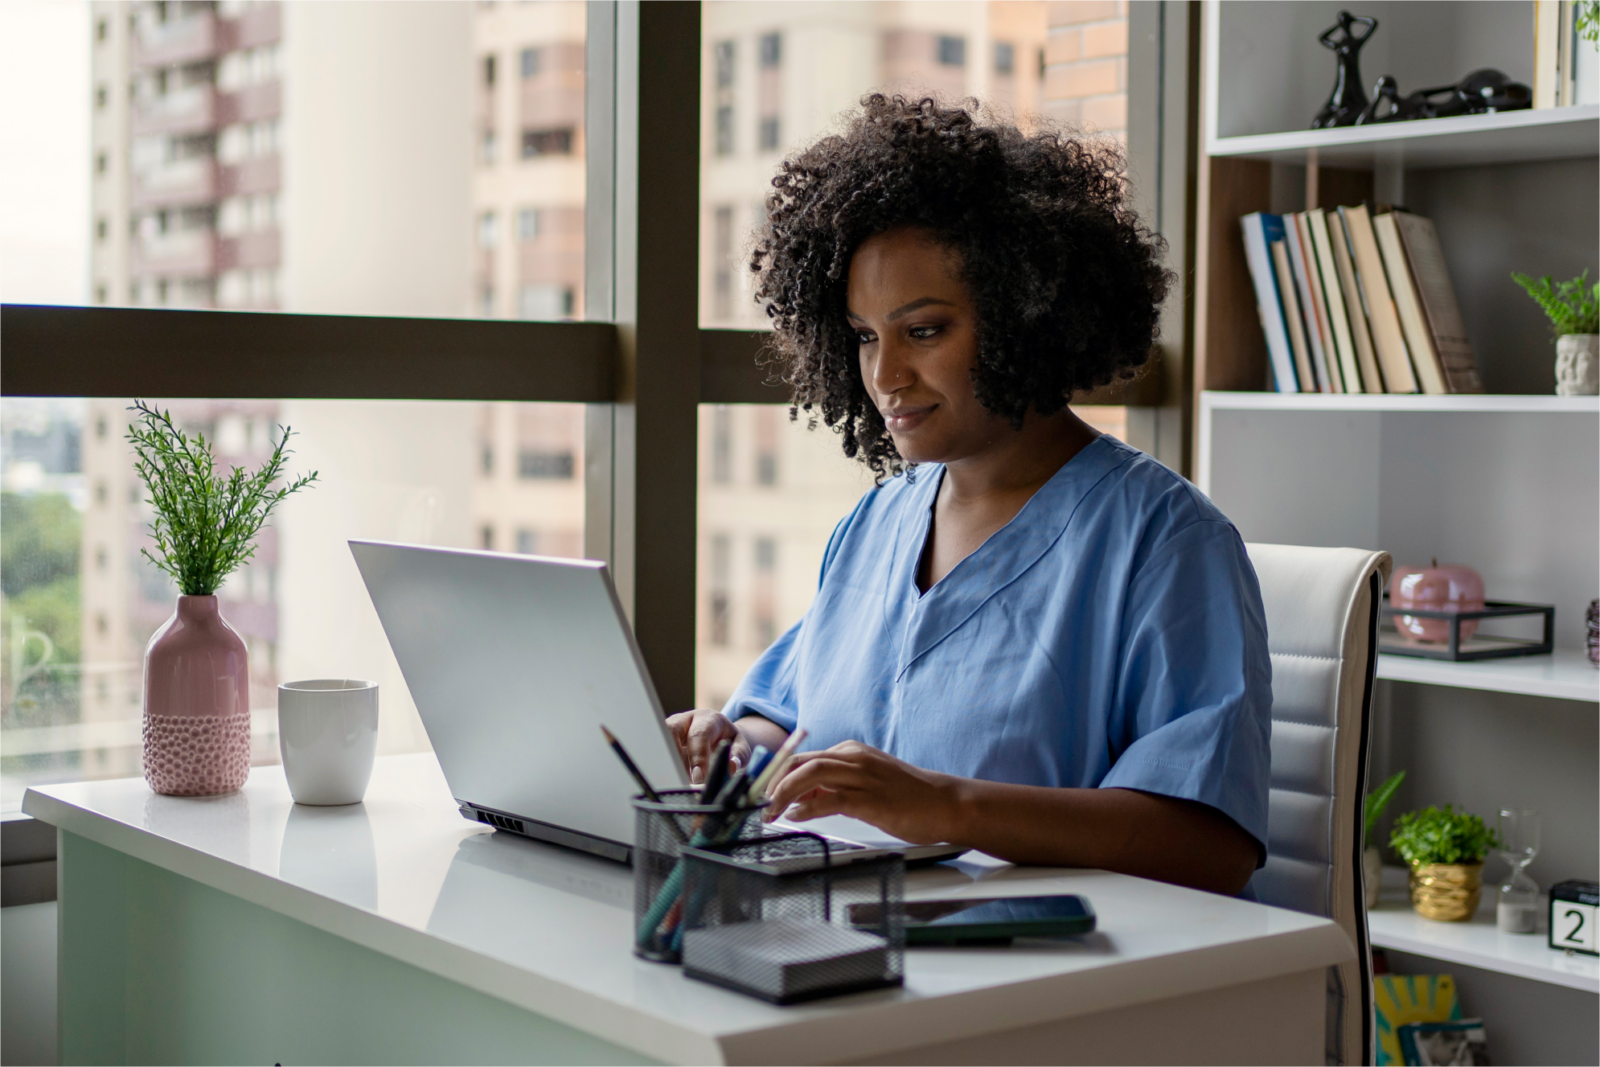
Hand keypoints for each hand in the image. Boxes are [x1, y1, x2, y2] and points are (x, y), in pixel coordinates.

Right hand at [664, 709, 750, 784]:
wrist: (721, 736)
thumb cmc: (730, 743)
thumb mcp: (741, 747)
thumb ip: (738, 756)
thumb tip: (731, 766)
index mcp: (708, 719)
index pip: (699, 734)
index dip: (697, 756)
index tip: (698, 777)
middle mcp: (686, 720)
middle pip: (672, 731)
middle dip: (675, 757)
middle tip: (682, 780)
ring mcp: (671, 729)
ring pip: (660, 741)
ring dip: (667, 763)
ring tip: (677, 782)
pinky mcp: (663, 741)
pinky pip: (658, 752)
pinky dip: (663, 767)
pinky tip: (670, 781)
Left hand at [764, 740, 964, 844]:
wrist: (946, 803)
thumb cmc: (907, 798)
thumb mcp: (865, 786)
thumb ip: (833, 788)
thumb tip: (800, 801)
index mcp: (851, 752)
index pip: (802, 757)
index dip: (776, 776)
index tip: (762, 794)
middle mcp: (853, 758)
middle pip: (799, 761)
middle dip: (772, 782)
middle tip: (758, 804)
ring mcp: (862, 777)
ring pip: (809, 774)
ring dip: (783, 793)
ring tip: (770, 812)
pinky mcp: (870, 799)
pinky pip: (829, 799)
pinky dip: (806, 808)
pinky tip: (795, 818)